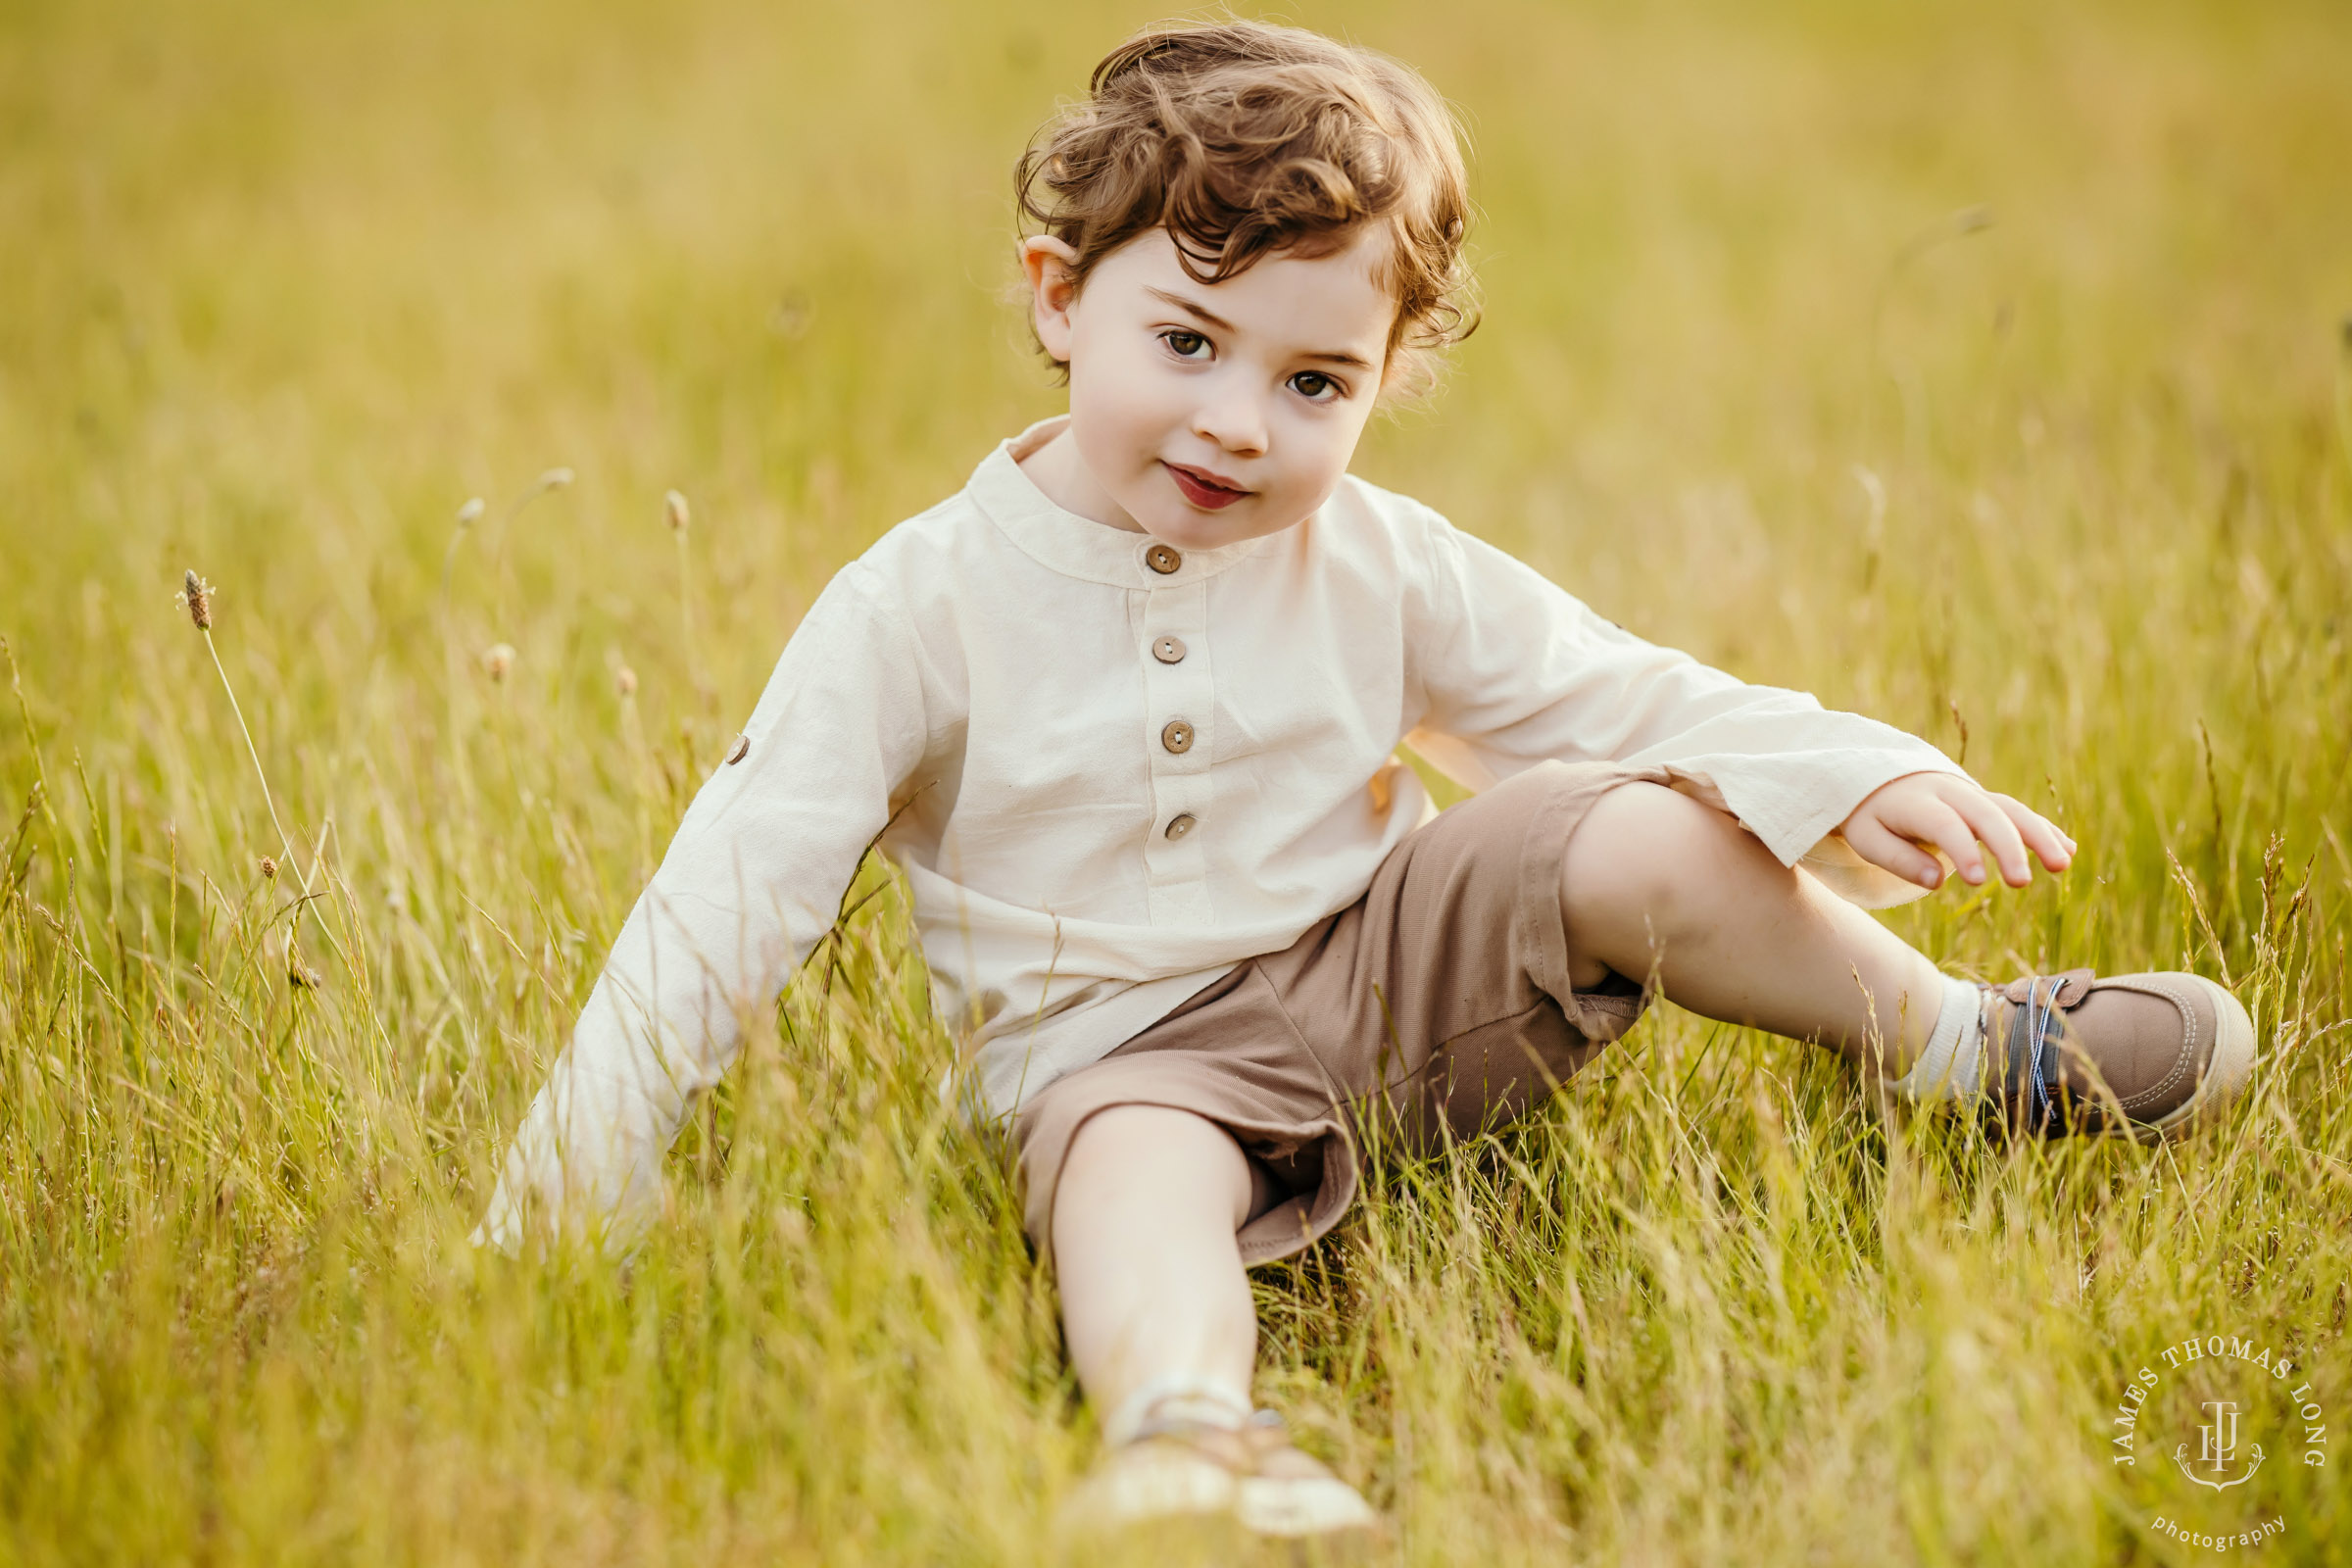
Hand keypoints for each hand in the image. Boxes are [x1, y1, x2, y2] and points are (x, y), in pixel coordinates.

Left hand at [1838, 772, 2074, 890]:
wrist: (1877, 779)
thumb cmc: (1871, 816)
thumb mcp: (1868, 838)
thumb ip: (1898, 859)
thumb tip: (1936, 881)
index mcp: (1918, 802)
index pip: (1946, 825)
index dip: (1963, 851)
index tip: (1979, 881)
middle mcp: (1950, 793)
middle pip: (1987, 815)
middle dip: (2009, 847)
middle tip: (2022, 882)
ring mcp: (1972, 794)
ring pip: (2011, 809)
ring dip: (2039, 835)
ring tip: (2062, 864)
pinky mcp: (1986, 801)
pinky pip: (2018, 811)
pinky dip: (2042, 828)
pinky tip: (2067, 849)